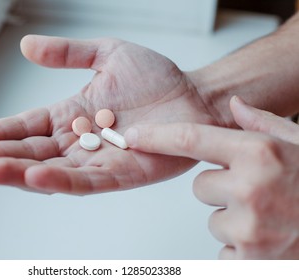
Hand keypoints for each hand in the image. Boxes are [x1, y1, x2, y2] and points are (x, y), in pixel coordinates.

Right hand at [0, 35, 215, 193]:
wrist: (195, 95)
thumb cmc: (157, 77)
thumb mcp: (107, 54)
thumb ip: (68, 53)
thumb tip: (26, 46)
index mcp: (72, 115)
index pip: (28, 127)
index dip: (0, 133)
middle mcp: (80, 141)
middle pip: (34, 153)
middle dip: (1, 157)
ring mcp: (100, 161)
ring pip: (54, 171)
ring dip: (22, 172)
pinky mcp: (124, 175)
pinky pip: (88, 181)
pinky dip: (61, 181)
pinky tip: (36, 177)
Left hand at [125, 96, 298, 258]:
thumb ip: (262, 123)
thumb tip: (233, 105)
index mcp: (260, 153)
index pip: (191, 139)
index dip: (157, 137)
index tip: (133, 137)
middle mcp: (251, 188)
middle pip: (200, 186)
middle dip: (222, 189)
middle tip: (257, 192)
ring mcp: (251, 228)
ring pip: (212, 218)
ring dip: (234, 219)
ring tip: (269, 216)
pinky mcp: (251, 261)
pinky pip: (224, 248)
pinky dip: (241, 246)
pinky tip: (270, 238)